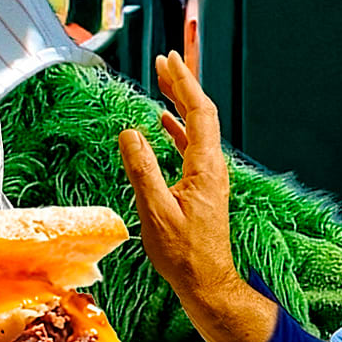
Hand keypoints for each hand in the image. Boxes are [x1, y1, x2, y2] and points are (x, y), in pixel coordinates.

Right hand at [117, 52, 275, 341]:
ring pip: (196, 128)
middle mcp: (212, 166)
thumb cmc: (182, 253)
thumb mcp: (155, 211)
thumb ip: (142, 169)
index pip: (199, 112)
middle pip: (200, 113)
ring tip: (163, 82)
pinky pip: (192, 145)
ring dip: (179, 103)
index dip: (184, 83)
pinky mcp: (203, 186)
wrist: (206, 281)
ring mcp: (209, 176)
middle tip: (164, 60)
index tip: (168, 61)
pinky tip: (164, 123)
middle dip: (182, 84)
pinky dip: (178, 128)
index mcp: (204, 167)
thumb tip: (129, 132)